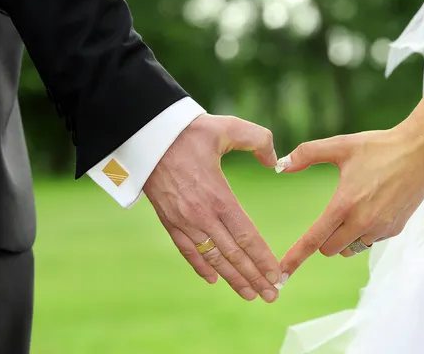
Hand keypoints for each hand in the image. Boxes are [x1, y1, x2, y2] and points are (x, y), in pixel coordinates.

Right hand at [143, 114, 280, 302]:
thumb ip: (258, 140)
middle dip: (254, 277)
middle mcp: (200, 214)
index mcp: (218, 195)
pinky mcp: (168, 220)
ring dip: (232, 279)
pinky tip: (213, 280)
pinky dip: (200, 267)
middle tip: (272, 295)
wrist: (146, 135)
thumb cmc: (190, 131)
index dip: (262, 258)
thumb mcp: (229, 127)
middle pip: (232, 254)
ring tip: (250, 295)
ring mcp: (182, 220)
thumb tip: (274, 161)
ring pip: (211, 258)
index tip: (277, 274)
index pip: (246, 235)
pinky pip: (187, 250)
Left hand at [278, 120, 423, 276]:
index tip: (281, 274)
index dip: (295, 257)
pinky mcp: (394, 229)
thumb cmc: (379, 146)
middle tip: (332, 213)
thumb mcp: (341, 145)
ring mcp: (380, 229)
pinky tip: (372, 209)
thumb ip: (307, 154)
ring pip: (350, 248)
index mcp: (344, 204)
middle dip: (324, 238)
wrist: (422, 150)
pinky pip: (370, 241)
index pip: (313, 240)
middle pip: (329, 249)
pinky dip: (364, 232)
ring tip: (353, 209)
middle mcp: (362, 222)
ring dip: (344, 238)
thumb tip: (281, 166)